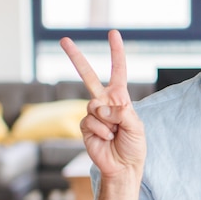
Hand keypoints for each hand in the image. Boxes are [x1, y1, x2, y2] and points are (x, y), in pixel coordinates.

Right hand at [59, 30, 145, 177]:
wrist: (123, 166)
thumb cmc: (134, 145)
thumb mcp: (136, 126)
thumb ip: (122, 113)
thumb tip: (101, 107)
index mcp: (120, 98)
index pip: (118, 71)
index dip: (116, 53)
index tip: (112, 33)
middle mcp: (104, 102)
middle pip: (88, 76)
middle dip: (75, 58)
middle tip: (64, 40)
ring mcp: (93, 114)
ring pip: (95, 106)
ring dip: (108, 122)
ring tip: (115, 134)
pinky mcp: (84, 126)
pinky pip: (90, 122)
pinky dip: (101, 131)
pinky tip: (106, 139)